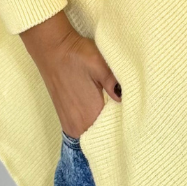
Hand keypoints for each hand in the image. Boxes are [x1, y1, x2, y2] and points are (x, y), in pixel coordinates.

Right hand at [19, 10, 121, 139]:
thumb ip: (114, 84)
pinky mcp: (65, 119)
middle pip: (105, 136)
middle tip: (129, 113)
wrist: (51, 49)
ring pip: (94, 134)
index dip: (126, 126)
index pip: (115, 132)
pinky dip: (94, 123)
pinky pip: (85, 130)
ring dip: (105, 126)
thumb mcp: (100, 65)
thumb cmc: (76, 55)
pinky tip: (101, 110)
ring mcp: (70, 125)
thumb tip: (124, 99)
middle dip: (117, 127)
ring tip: (115, 111)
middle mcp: (78, 126)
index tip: (135, 118)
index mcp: (89, 115)